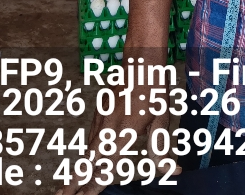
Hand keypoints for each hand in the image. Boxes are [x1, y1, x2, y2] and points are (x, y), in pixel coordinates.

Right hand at [54, 83, 179, 194]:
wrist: (140, 62)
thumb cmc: (153, 92)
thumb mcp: (161, 121)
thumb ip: (161, 150)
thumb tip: (174, 171)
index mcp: (122, 136)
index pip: (104, 169)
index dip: (91, 186)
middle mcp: (106, 130)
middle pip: (85, 163)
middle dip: (73, 182)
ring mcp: (100, 120)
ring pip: (87, 150)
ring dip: (80, 168)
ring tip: (70, 186)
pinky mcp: (99, 112)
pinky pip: (91, 137)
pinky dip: (88, 152)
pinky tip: (89, 159)